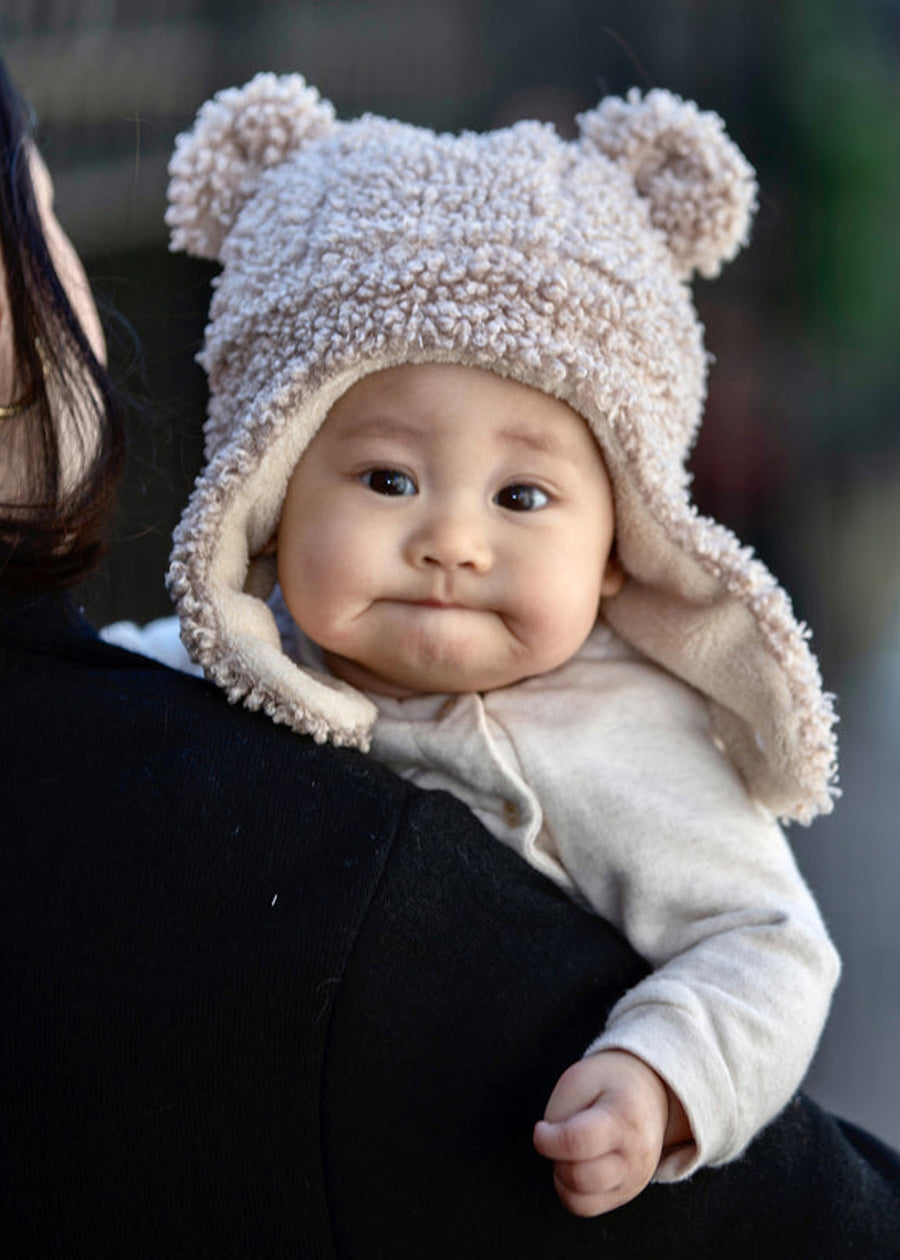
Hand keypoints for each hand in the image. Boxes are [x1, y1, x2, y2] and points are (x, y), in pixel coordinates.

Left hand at [533, 1049, 685, 1216]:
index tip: (541, 1129)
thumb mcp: (581, 1078)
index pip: (577, 1142)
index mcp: (624, 1119)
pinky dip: (572, 1191)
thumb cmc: (610, 1082)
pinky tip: (577, 1165)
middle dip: (555, 1159)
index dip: (547, 1140)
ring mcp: (635, 1179)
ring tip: (569, 1152)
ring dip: (562, 1178)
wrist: (649, 1092)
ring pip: (580, 1202)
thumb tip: (550, 1151)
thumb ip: (560, 1114)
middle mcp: (635, 1155)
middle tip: (557, 1139)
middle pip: (578, 1177)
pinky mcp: (628, 1194)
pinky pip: (587, 1207)